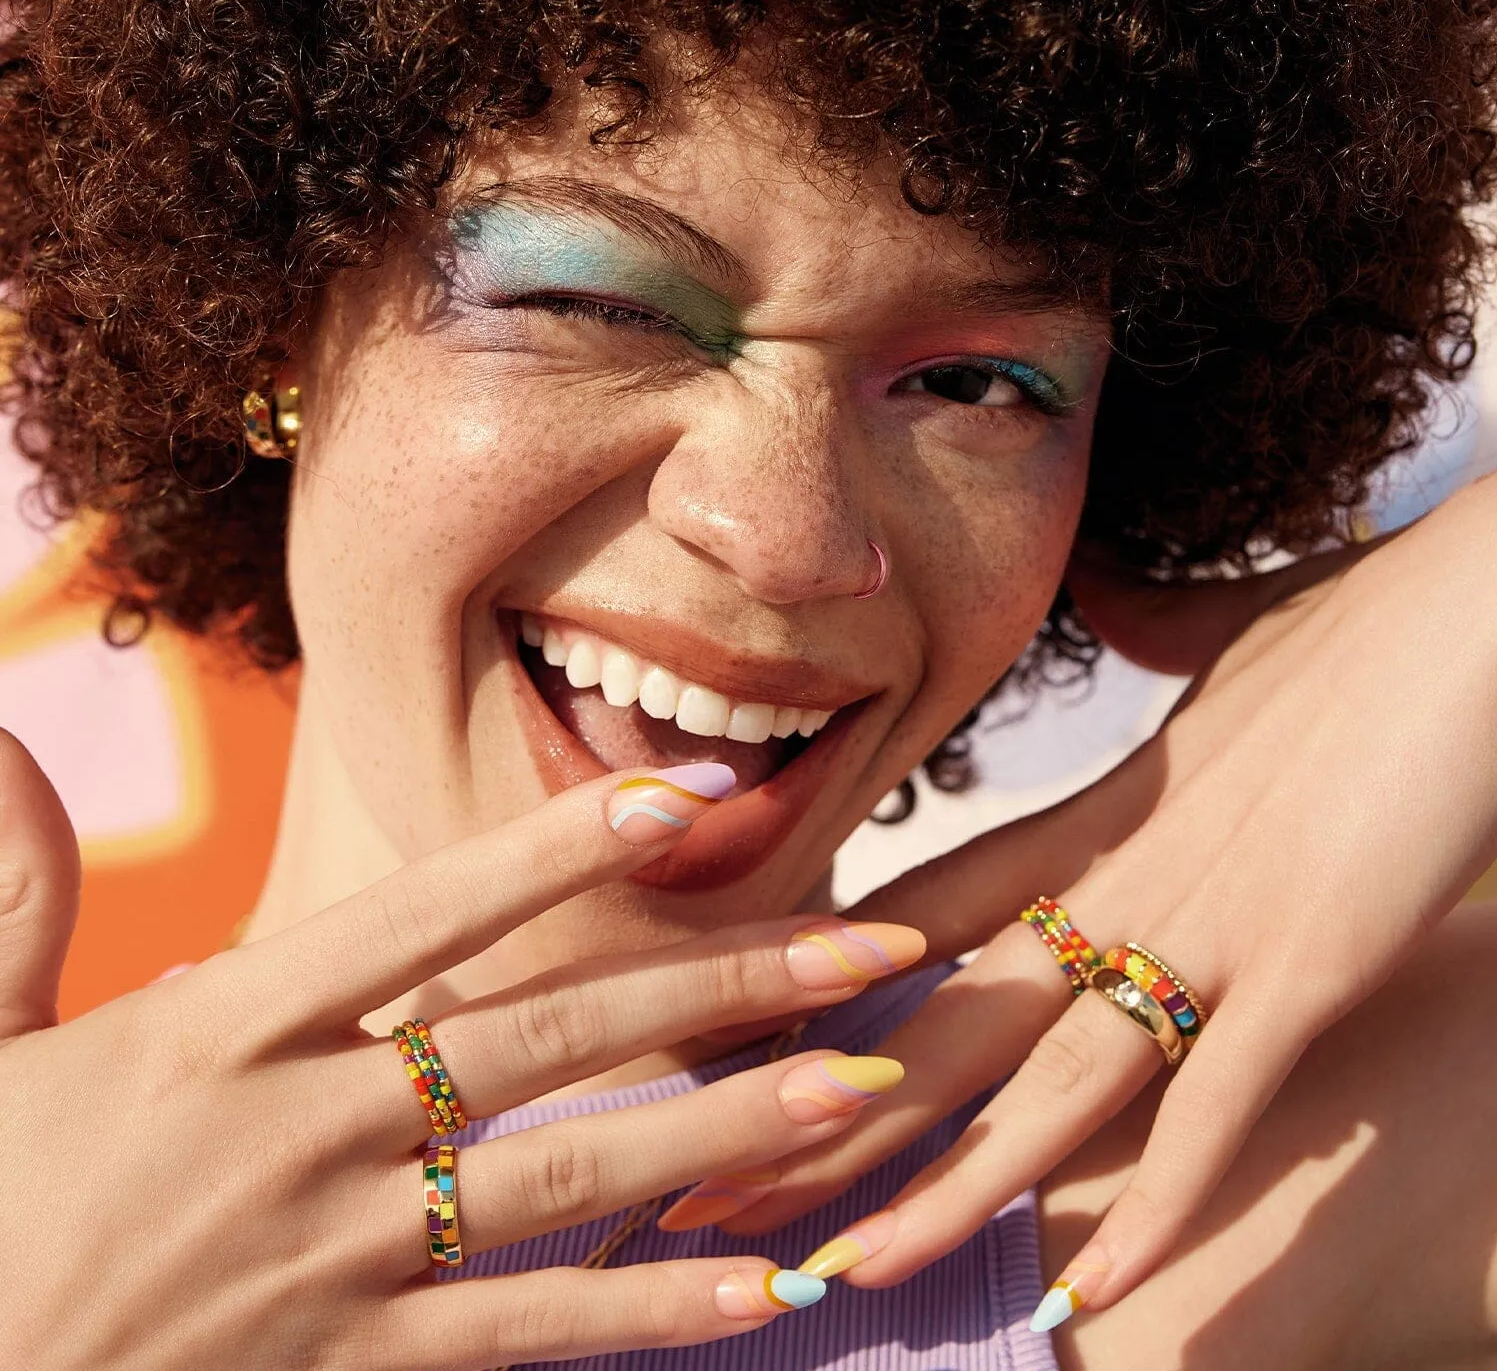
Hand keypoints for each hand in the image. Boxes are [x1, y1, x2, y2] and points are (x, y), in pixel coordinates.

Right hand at [5, 738, 922, 1367]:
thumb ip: (16, 881)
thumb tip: (8, 733)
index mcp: (217, 1029)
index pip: (427, 911)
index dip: (560, 847)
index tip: (688, 799)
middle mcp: (296, 1130)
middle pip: (548, 1034)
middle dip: (721, 982)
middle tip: (868, 946)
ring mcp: (327, 1260)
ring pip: (566, 1178)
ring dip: (728, 1128)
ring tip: (862, 1088)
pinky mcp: (334, 1370)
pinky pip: (518, 1340)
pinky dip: (645, 1312)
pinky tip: (765, 1291)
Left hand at [703, 446, 1496, 1318]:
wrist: (1496, 597)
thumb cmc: (1369, 616)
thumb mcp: (1235, 638)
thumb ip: (1160, 636)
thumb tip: (1123, 594)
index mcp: (1101, 807)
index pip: (926, 907)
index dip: (827, 984)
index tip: (739, 1041)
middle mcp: (1130, 872)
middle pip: (949, 1011)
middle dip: (834, 1113)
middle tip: (716, 1188)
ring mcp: (1216, 920)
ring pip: (1047, 1080)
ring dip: (946, 1190)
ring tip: (842, 1273)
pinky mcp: (1316, 958)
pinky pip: (1218, 1107)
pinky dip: (1156, 1207)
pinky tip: (1087, 1295)